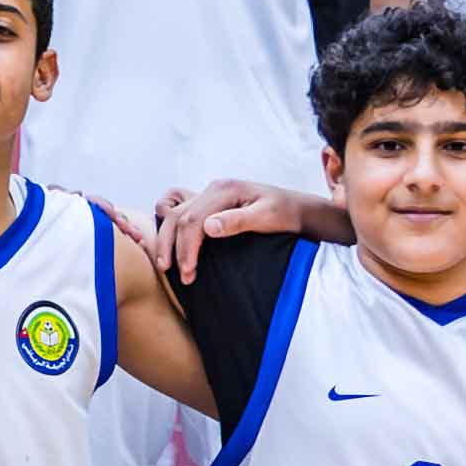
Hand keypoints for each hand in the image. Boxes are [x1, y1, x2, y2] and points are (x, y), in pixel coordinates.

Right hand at [144, 177, 313, 285]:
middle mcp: (213, 189)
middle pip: (179, 217)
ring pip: (175, 215)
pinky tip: (171, 243)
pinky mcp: (211, 204)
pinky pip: (182, 212)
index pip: (193, 219)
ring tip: (166, 265)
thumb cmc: (286, 213)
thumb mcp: (268, 217)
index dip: (186, 248)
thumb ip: (238, 221)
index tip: (188, 273)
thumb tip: (208, 227)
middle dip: (172, 247)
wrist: (298, 209)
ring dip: (168, 240)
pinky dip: (171, 227)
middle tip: (177, 275)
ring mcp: (210, 195)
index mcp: (224, 190)